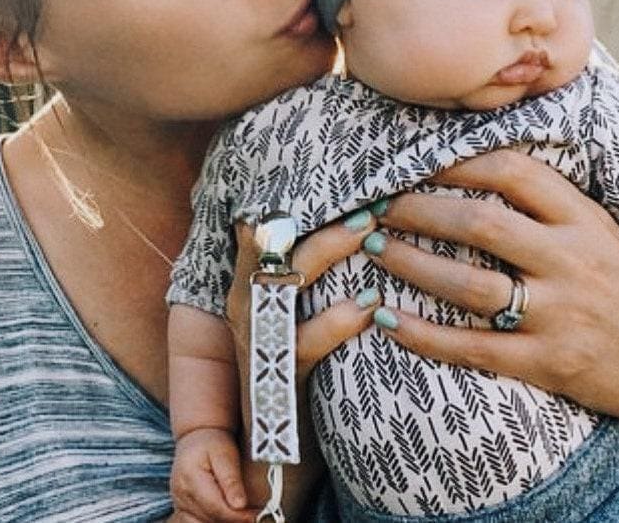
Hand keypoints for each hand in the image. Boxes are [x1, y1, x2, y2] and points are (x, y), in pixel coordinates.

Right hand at [171, 428, 255, 522]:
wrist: (196, 437)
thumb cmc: (213, 442)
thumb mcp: (225, 453)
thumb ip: (231, 479)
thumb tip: (240, 505)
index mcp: (190, 478)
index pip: (216, 507)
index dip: (238, 516)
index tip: (256, 514)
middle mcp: (181, 493)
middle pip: (210, 518)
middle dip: (233, 520)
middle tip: (253, 514)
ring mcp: (179, 502)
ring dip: (221, 522)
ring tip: (239, 515)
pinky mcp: (181, 508)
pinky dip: (210, 522)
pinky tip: (224, 516)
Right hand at [223, 213, 380, 515]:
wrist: (276, 452)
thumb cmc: (302, 366)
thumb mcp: (301, 310)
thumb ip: (313, 266)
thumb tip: (358, 210)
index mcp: (249, 283)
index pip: (265, 226)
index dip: (296, 195)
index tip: (337, 165)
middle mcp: (247, 306)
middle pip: (273, 244)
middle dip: (319, 212)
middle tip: (368, 190)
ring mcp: (261, 343)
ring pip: (285, 283)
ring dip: (327, 252)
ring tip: (371, 230)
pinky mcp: (281, 381)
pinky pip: (305, 343)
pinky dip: (338, 321)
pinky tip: (372, 306)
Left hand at [363, 150, 618, 431]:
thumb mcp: (610, 234)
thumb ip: (556, 205)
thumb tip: (484, 166)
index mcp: (587, 220)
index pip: (514, 171)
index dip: (456, 160)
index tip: (412, 158)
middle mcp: (574, 261)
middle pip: (479, 222)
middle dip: (416, 209)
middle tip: (373, 204)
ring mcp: (563, 314)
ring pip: (468, 284)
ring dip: (410, 264)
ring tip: (371, 250)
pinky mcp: (553, 364)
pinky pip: (474, 347)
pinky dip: (424, 333)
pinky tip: (386, 319)